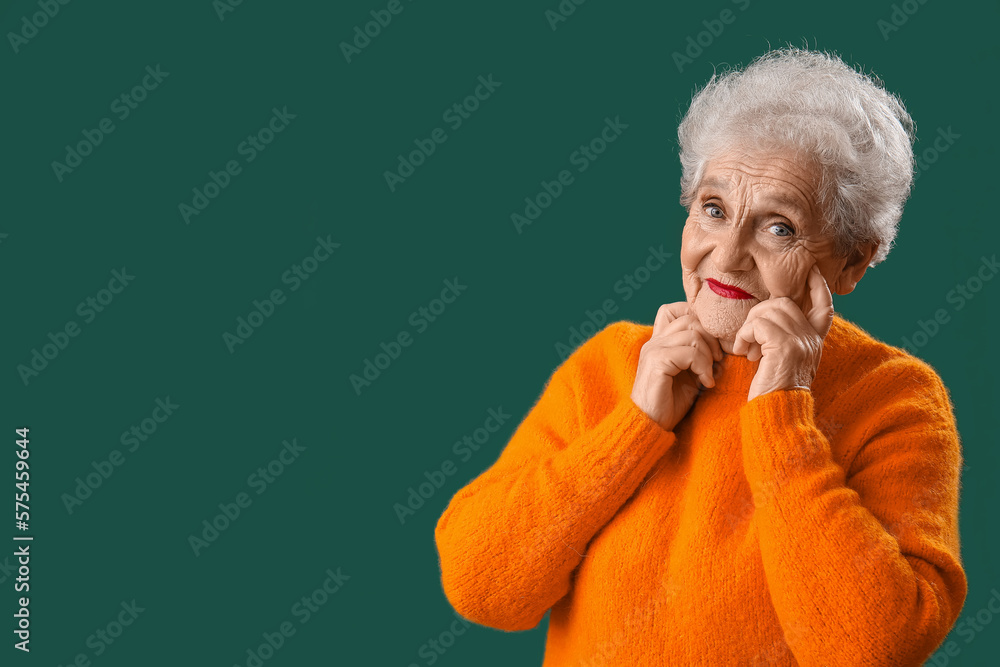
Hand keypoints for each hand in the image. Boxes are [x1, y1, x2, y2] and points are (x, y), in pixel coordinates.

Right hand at [631, 302, 722, 431]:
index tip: (713, 345)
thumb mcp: (690, 376)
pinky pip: (688, 352)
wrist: (650, 426)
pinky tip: (705, 383)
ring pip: (692, 334)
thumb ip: (701, 358)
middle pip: (691, 319)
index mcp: (660, 341)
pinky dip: (703, 367)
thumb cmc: (669, 404)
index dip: (699, 320)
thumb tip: (724, 349)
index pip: (677, 309)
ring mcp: (653, 350)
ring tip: (709, 375)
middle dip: (711, 339)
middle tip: (718, 361)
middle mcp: (654, 342)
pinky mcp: (656, 363)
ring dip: (708, 355)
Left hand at [733, 264, 834, 400]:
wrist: (776, 415)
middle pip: (784, 302)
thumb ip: (783, 339)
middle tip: (749, 339)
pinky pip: (759, 324)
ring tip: (745, 348)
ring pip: (770, 309)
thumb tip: (766, 321)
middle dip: (760, 313)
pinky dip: (745, 334)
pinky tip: (742, 351)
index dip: (818, 287)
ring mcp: (801, 341)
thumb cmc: (772, 391)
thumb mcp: (783, 361)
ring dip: (750, 326)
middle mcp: (812, 339)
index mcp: (814, 342)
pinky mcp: (785, 346)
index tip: (812, 271)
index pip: (825, 306)